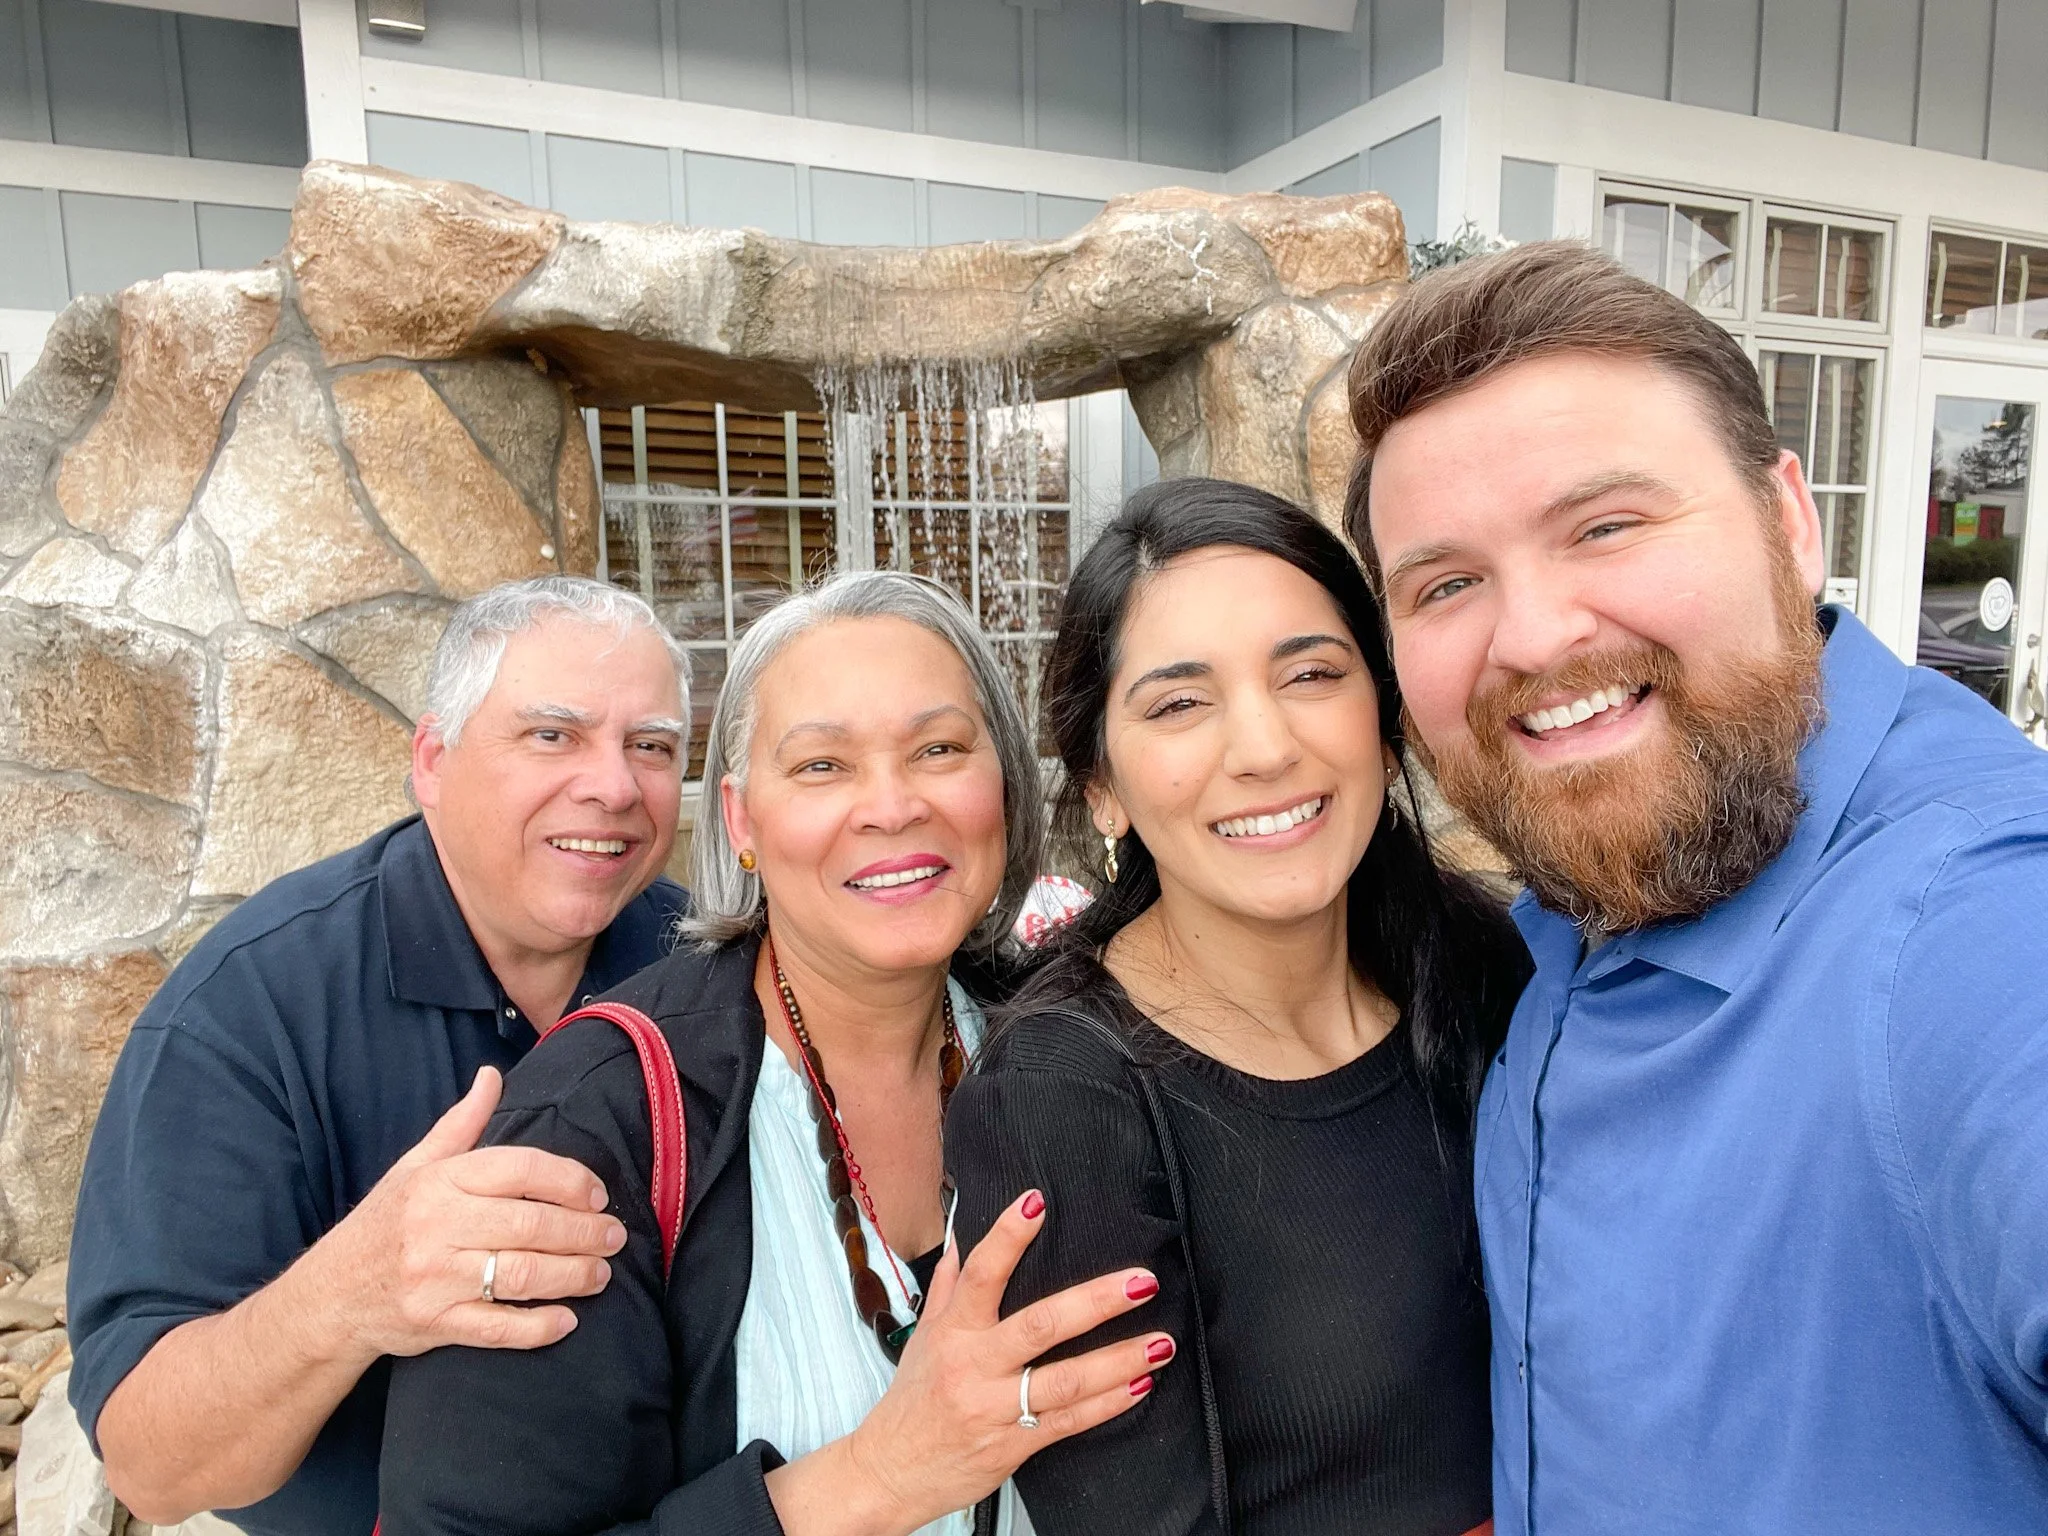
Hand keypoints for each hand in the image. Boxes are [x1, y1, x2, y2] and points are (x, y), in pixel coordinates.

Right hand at [308, 1067, 626, 1360]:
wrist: (329, 1297)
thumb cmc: (384, 1224)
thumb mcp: (415, 1167)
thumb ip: (460, 1124)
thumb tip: (492, 1075)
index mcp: (439, 1182)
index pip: (519, 1169)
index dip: (568, 1180)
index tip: (598, 1195)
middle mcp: (437, 1227)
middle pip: (529, 1223)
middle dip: (583, 1232)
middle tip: (615, 1237)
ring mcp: (436, 1278)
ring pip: (521, 1274)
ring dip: (573, 1276)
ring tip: (602, 1274)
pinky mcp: (435, 1325)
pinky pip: (497, 1328)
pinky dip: (537, 1327)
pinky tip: (567, 1320)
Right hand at [843, 1190, 1172, 1529]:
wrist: (890, 1472)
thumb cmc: (911, 1401)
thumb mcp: (923, 1337)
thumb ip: (949, 1285)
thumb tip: (962, 1234)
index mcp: (953, 1331)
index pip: (981, 1274)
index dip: (1008, 1236)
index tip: (1037, 1203)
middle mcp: (975, 1366)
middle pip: (1040, 1326)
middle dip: (1095, 1302)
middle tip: (1141, 1282)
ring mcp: (995, 1408)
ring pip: (1065, 1380)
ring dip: (1119, 1360)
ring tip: (1161, 1342)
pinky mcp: (1012, 1445)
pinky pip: (1069, 1423)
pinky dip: (1108, 1405)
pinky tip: (1140, 1386)